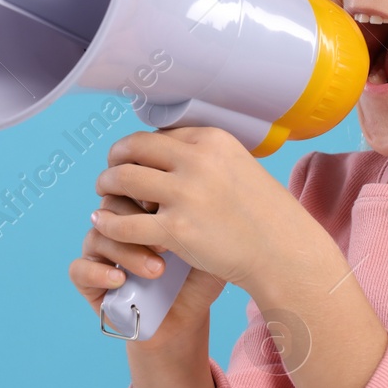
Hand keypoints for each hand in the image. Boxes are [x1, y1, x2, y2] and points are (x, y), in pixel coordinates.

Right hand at [68, 192, 225, 353]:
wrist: (186, 318)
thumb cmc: (197, 278)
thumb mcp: (209, 245)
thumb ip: (202, 216)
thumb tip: (199, 188)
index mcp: (141, 209)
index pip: (133, 183)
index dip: (147, 194)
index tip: (173, 212)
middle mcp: (116, 225)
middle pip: (110, 204)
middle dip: (136, 221)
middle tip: (166, 243)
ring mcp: (100, 252)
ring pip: (98, 236)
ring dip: (127, 252)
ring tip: (158, 270)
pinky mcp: (88, 280)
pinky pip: (80, 269)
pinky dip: (99, 273)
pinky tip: (122, 281)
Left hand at [90, 126, 325, 293]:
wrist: (283, 253)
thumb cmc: (264, 215)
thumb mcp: (238, 167)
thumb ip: (205, 158)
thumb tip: (169, 152)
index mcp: (211, 140)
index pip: (158, 135)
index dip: (139, 148)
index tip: (133, 161)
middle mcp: (196, 160)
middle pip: (133, 148)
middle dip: (114, 159)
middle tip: (109, 175)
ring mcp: (185, 194)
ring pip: (122, 180)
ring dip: (106, 186)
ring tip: (104, 196)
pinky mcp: (177, 230)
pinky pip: (125, 222)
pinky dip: (109, 222)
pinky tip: (103, 223)